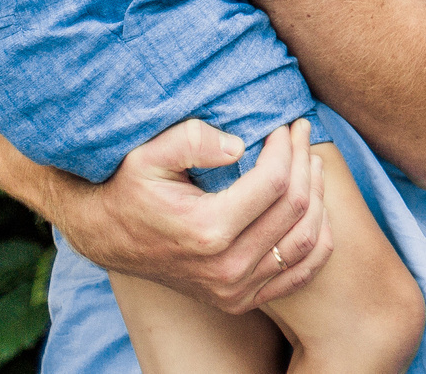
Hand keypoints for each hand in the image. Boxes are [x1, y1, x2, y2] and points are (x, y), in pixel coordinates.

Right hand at [53, 118, 330, 313]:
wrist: (107, 235)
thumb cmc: (130, 188)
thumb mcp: (149, 154)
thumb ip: (192, 140)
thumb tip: (240, 144)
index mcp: (206, 231)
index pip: (275, 182)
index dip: (287, 146)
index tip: (284, 125)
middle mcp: (225, 268)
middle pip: (295, 208)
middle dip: (304, 162)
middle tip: (300, 133)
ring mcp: (234, 290)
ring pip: (305, 241)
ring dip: (318, 197)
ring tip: (310, 163)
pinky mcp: (240, 300)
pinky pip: (300, 274)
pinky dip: (318, 240)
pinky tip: (315, 209)